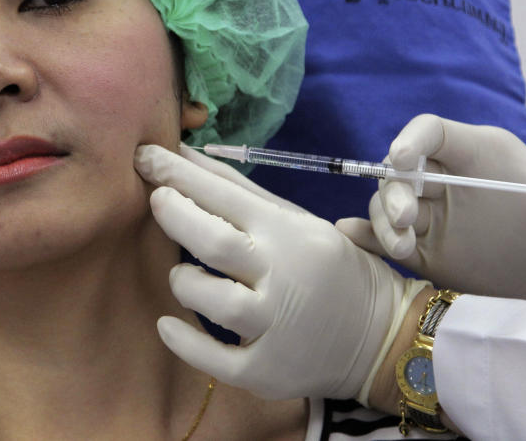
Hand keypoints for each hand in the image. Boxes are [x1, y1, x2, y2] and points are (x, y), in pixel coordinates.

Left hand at [134, 143, 423, 401]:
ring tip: (181, 272)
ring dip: (183, 280)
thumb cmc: (327, 267)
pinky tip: (167, 323)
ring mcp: (277, 327)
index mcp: (289, 232)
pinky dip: (183, 341)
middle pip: (215, 243)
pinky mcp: (268, 371)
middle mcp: (284, 277)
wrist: (381, 336)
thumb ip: (235, 190)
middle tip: (156, 200)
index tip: (144, 157)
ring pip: (212, 300)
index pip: (225, 196)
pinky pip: (215, 360)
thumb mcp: (293, 219)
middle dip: (174, 214)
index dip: (178, 174)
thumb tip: (181, 154)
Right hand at [336, 114, 525, 312]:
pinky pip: (386, 239)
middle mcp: (448, 180)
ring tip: (404, 249)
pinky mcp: (427, 251)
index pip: (431, 132)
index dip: (410, 140)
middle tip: (407, 220)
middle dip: (394, 191)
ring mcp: (435, 216)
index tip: (400, 159)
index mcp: (478, 154)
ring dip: (383, 221)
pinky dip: (366, 236)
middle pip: (400, 171)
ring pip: (388, 205)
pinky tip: (352, 236)